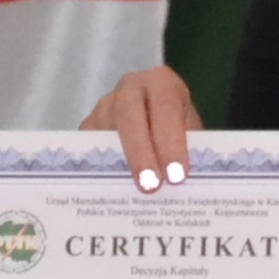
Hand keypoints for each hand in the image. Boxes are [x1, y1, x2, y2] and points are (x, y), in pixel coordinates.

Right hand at [80, 66, 202, 192]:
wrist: (156, 126)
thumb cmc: (179, 132)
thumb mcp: (191, 135)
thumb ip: (191, 153)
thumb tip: (190, 186)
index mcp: (162, 84)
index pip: (166, 106)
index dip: (170, 141)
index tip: (176, 176)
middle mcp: (130, 88)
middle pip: (128, 114)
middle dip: (140, 152)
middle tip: (151, 187)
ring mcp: (104, 106)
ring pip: (105, 131)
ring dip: (120, 164)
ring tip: (134, 195)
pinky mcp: (87, 127)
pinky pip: (90, 148)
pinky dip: (102, 170)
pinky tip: (115, 192)